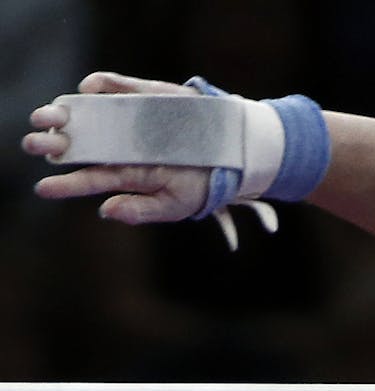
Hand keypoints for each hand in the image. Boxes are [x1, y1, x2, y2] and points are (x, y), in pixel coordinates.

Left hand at [21, 71, 209, 223]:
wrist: (231, 151)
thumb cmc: (201, 185)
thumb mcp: (175, 205)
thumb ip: (141, 211)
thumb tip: (106, 211)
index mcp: (126, 175)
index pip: (90, 178)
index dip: (66, 184)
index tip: (43, 189)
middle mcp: (121, 146)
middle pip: (80, 144)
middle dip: (54, 145)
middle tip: (32, 145)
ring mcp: (129, 120)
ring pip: (89, 114)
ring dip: (64, 114)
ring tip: (45, 118)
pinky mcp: (142, 95)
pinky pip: (113, 86)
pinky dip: (97, 85)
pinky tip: (85, 90)